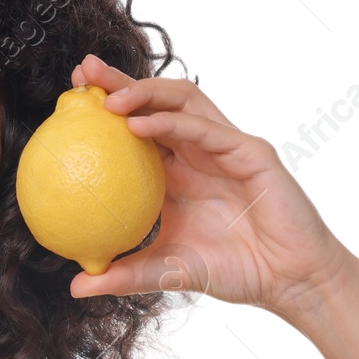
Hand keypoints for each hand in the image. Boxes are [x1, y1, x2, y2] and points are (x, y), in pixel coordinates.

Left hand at [65, 53, 356, 315]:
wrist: (289, 280)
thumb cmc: (235, 271)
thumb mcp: (166, 272)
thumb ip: (124, 274)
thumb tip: (76, 285)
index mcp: (178, 172)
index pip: (137, 127)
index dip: (106, 108)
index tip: (70, 101)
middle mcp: (199, 151)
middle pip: (156, 101)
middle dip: (119, 81)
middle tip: (82, 74)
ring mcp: (225, 147)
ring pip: (183, 100)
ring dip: (145, 91)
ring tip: (109, 98)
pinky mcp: (250, 152)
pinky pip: (206, 129)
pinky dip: (171, 121)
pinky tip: (138, 124)